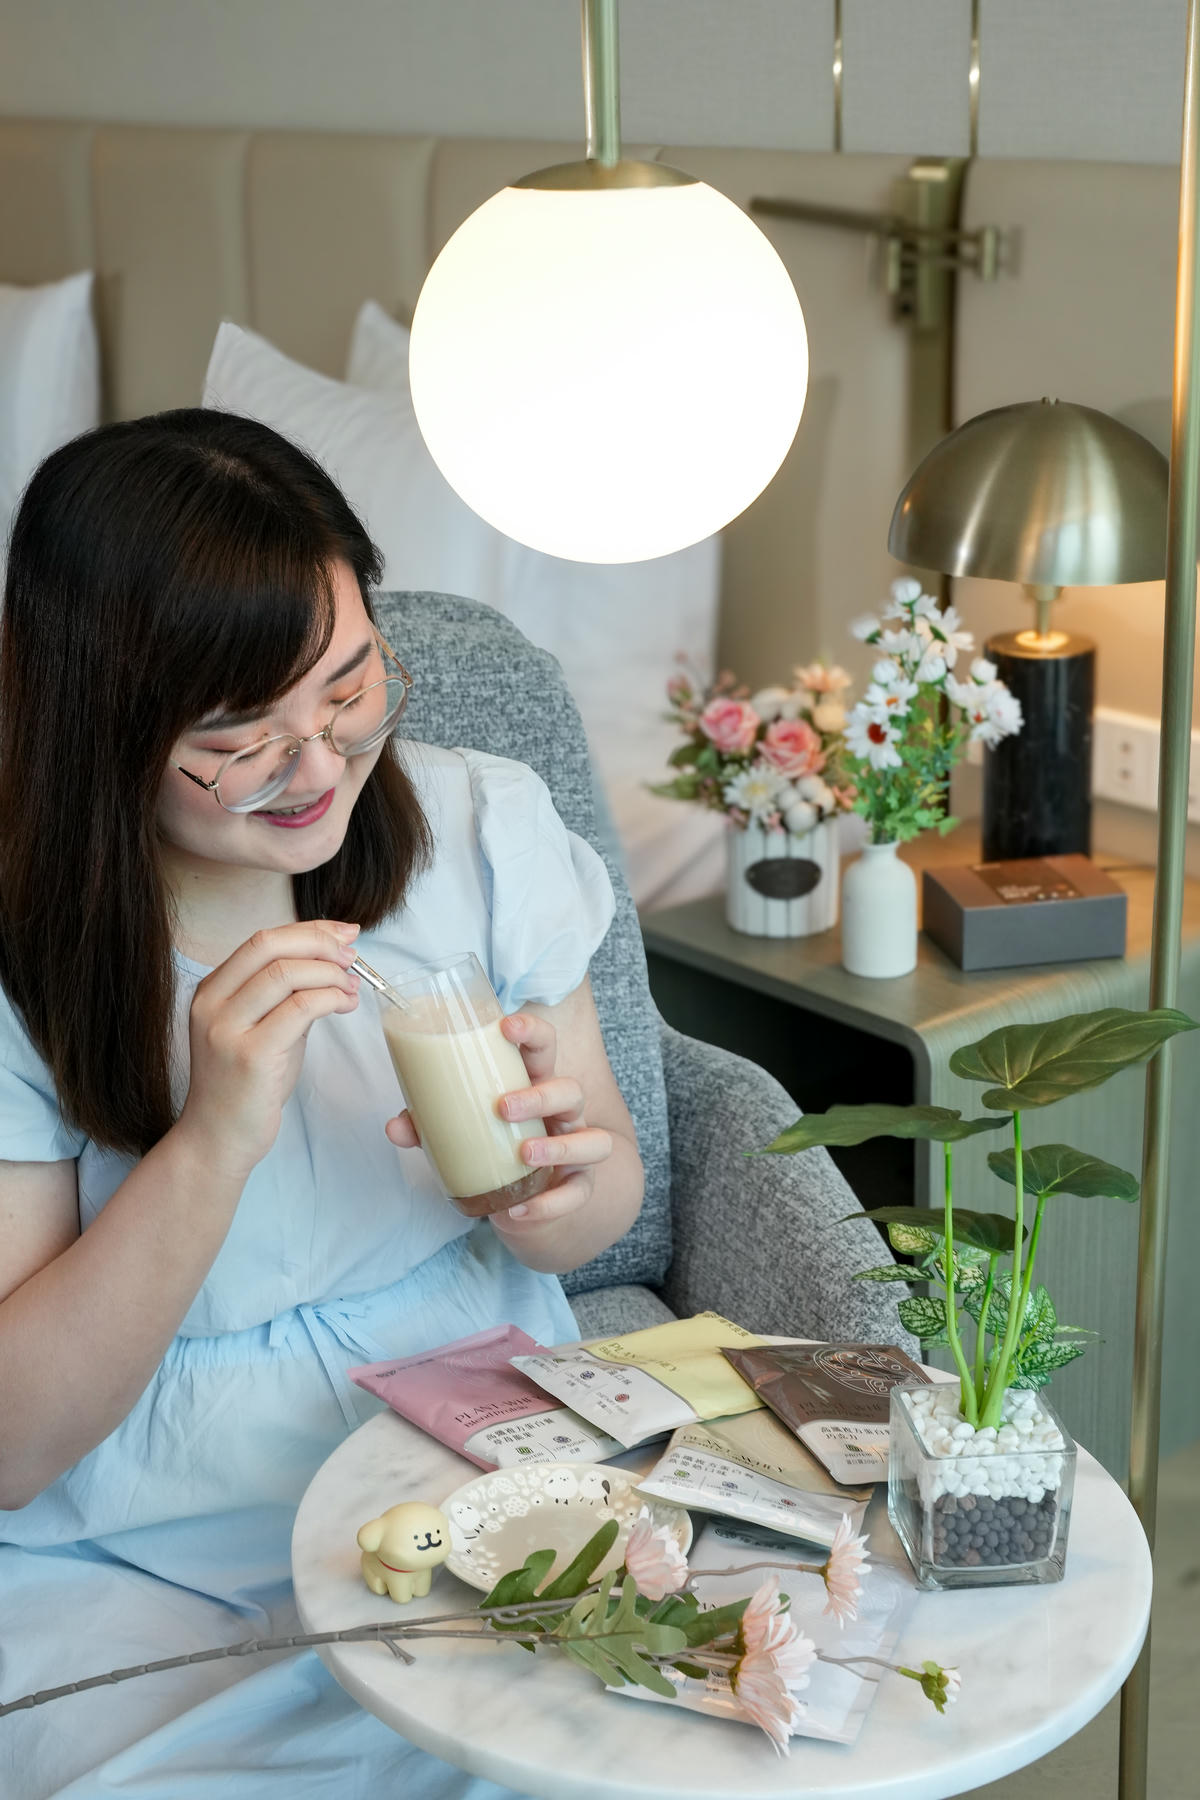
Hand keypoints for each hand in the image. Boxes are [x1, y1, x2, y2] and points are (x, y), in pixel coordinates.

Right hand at [177, 920, 360, 1180]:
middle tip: (352, 956)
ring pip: (286, 974)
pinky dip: (330, 998)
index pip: (262, 940)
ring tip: (353, 986)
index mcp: (211, 990)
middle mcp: (212, 1004)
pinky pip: (298, 1009)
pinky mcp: (250, 1056)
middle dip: (320, 943)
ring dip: (330, 973)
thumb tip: (334, 960)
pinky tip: (345, 1004)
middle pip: (270, 946)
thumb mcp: (261, 1028)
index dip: (309, 930)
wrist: (218, 1138)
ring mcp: (226, 1029)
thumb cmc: (246, 1084)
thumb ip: (287, 995)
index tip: (344, 933)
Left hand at [385, 1009, 613, 1231]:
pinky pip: (578, 1194)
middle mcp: (562, 1114)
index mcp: (534, 1085)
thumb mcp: (457, 1130)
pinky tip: (519, 1211)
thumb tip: (394, 1126)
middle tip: (503, 1107)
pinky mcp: (577, 1186)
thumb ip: (427, 1125)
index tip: (506, 1026)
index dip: (532, 1032)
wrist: (519, 1197)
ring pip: (593, 1140)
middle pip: (571, 1090)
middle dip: (541, 1095)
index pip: (544, 1047)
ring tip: (524, 1153)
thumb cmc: (490, 1145)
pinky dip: (551, 1205)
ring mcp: (576, 1150)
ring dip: (560, 1146)